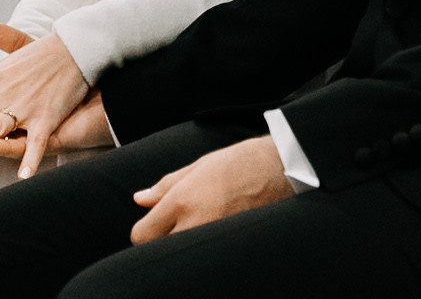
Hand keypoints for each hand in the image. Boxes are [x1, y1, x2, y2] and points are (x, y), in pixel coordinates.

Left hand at [128, 136, 291, 242]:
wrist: (280, 170)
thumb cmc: (238, 163)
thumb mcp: (197, 167)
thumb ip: (165, 186)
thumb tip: (140, 198)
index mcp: (181, 201)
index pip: (142, 235)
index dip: (144, 231)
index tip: (153, 225)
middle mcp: (195, 223)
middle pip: (158, 251)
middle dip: (161, 242)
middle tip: (174, 228)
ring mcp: (214, 239)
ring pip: (182, 255)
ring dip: (182, 247)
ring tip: (196, 230)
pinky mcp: (230, 248)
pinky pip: (205, 257)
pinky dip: (203, 251)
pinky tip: (212, 237)